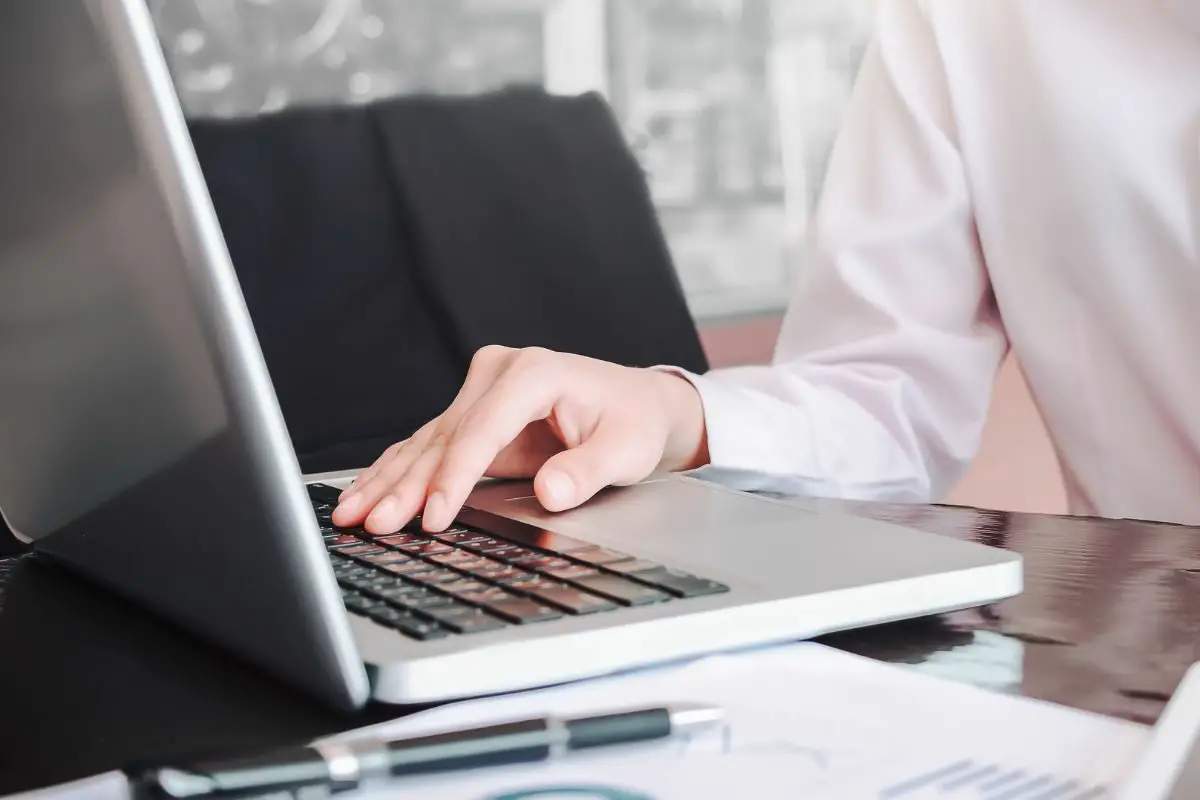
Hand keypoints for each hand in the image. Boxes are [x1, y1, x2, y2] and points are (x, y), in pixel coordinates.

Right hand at [332, 346, 708, 533]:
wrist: (640, 404)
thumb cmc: (634, 422)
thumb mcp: (626, 448)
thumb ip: (587, 470)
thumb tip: (550, 492)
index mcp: (535, 373)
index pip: (482, 430)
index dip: (455, 477)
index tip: (434, 515)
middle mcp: (500, 374)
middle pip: (445, 437)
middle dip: (406, 485)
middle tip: (373, 521)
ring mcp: (482, 391)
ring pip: (428, 443)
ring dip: (388, 481)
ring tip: (351, 513)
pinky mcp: (474, 414)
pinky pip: (431, 447)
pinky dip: (398, 473)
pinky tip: (366, 493)